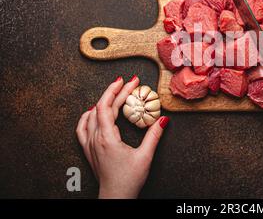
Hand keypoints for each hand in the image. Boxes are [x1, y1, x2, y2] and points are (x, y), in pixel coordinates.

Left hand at [76, 76, 168, 198]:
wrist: (116, 197)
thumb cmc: (128, 180)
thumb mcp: (145, 156)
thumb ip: (154, 136)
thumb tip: (163, 119)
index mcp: (107, 138)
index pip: (108, 106)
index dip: (118, 90)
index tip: (129, 80)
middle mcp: (95, 138)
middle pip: (101, 107)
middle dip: (115, 92)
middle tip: (129, 82)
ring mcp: (90, 144)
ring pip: (91, 115)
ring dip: (103, 101)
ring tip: (114, 92)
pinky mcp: (89, 150)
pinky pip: (82, 128)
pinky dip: (87, 116)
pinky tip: (92, 112)